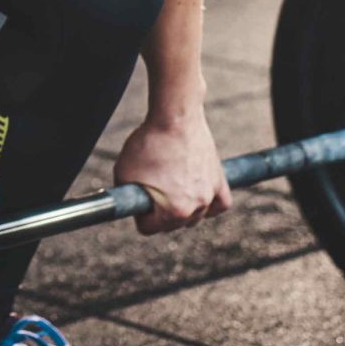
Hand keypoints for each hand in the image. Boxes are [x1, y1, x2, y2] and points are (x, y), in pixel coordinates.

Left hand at [115, 110, 232, 235]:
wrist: (175, 118)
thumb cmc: (147, 144)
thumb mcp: (123, 174)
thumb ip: (126, 198)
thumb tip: (131, 208)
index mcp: (172, 211)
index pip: (148, 228)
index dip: (138, 212)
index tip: (137, 196)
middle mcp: (195, 208)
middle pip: (172, 225)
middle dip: (160, 212)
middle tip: (152, 188)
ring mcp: (209, 195)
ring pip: (194, 217)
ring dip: (183, 208)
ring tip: (171, 187)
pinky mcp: (219, 181)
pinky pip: (221, 205)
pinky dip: (211, 205)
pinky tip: (199, 196)